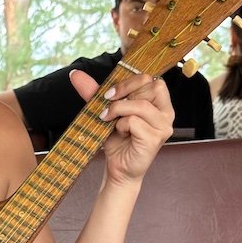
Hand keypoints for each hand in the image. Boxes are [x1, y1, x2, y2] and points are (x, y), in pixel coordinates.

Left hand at [70, 69, 173, 186]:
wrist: (118, 168)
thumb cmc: (117, 140)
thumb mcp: (105, 111)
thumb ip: (94, 92)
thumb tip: (75, 74)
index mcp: (159, 102)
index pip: (149, 79)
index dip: (128, 81)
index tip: (108, 94)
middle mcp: (166, 112)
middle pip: (148, 87)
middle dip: (123, 94)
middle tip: (107, 109)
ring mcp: (164, 125)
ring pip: (141, 104)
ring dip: (119, 110)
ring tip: (110, 121)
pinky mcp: (156, 138)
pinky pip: (135, 121)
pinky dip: (122, 125)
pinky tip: (120, 134)